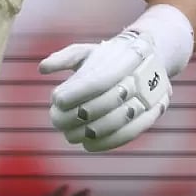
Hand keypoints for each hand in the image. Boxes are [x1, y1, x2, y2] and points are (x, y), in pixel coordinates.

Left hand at [38, 30, 171, 151]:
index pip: (97, 80)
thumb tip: (42, 68)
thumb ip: (65, 58)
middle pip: (107, 102)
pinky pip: (130, 133)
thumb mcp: (87, 51)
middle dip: (78, 115)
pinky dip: (107, 143)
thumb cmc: (107, 58)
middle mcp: (138, 77)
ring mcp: (148, 97)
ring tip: (69, 134)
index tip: (56, 100)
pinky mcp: (153, 114)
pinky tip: (87, 144)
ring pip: (118, 120)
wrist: (148, 59)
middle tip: (56, 120)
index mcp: (121, 58)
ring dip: (90, 132)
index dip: (76, 93)